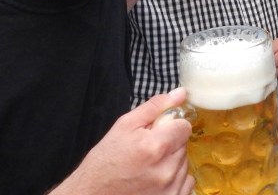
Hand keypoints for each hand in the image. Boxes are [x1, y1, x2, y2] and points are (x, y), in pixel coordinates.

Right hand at [53, 87, 192, 194]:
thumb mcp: (125, 125)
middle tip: (147, 150)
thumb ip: (155, 106)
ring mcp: (169, 189)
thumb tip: (180, 93)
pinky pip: (185, 183)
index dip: (171, 125)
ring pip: (184, 163)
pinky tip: (155, 179)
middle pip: (184, 145)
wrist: (92, 194)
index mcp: (156, 146)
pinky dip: (174, 179)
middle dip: (169, 143)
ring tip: (148, 166)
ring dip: (171, 162)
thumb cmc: (105, 162)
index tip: (158, 131)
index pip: (184, 126)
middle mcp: (166, 170)